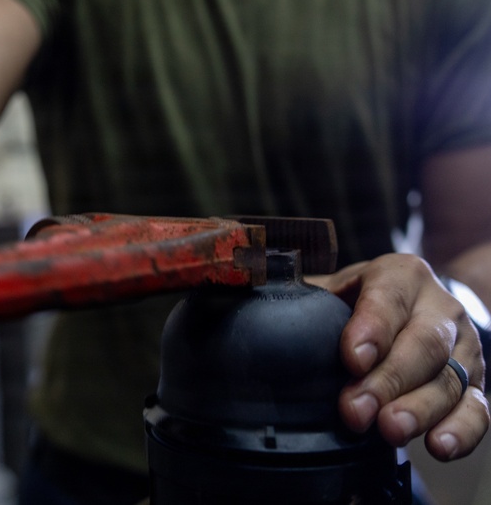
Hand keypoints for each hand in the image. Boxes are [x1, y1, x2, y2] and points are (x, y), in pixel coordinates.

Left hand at [310, 253, 489, 459]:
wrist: (415, 307)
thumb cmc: (357, 303)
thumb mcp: (332, 289)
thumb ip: (302, 297)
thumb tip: (253, 306)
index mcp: (400, 275)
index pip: (389, 297)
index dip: (372, 328)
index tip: (351, 358)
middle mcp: (439, 307)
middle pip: (422, 344)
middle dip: (388, 380)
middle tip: (356, 410)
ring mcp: (463, 347)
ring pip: (449, 379)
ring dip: (419, 409)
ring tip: (390, 431)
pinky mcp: (475, 383)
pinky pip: (476, 408)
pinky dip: (461, 430)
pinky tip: (439, 446)